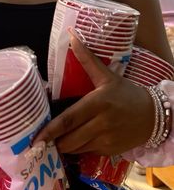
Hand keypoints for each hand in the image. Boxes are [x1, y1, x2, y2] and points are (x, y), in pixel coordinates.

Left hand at [34, 31, 154, 154]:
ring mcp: (106, 140)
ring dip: (65, 145)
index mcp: (98, 103)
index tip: (36, 138)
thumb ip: (88, 60)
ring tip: (62, 138)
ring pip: (76, 149)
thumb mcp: (108, 77)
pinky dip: (79, 148)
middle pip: (68, 140)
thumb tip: (71, 37)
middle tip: (47, 137)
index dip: (50, 131)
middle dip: (55, 141)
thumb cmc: (127, 95)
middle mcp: (101, 124)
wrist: (152, 116)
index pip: (68, 120)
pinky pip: (86, 152)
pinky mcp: (109, 151)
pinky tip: (82, 139)